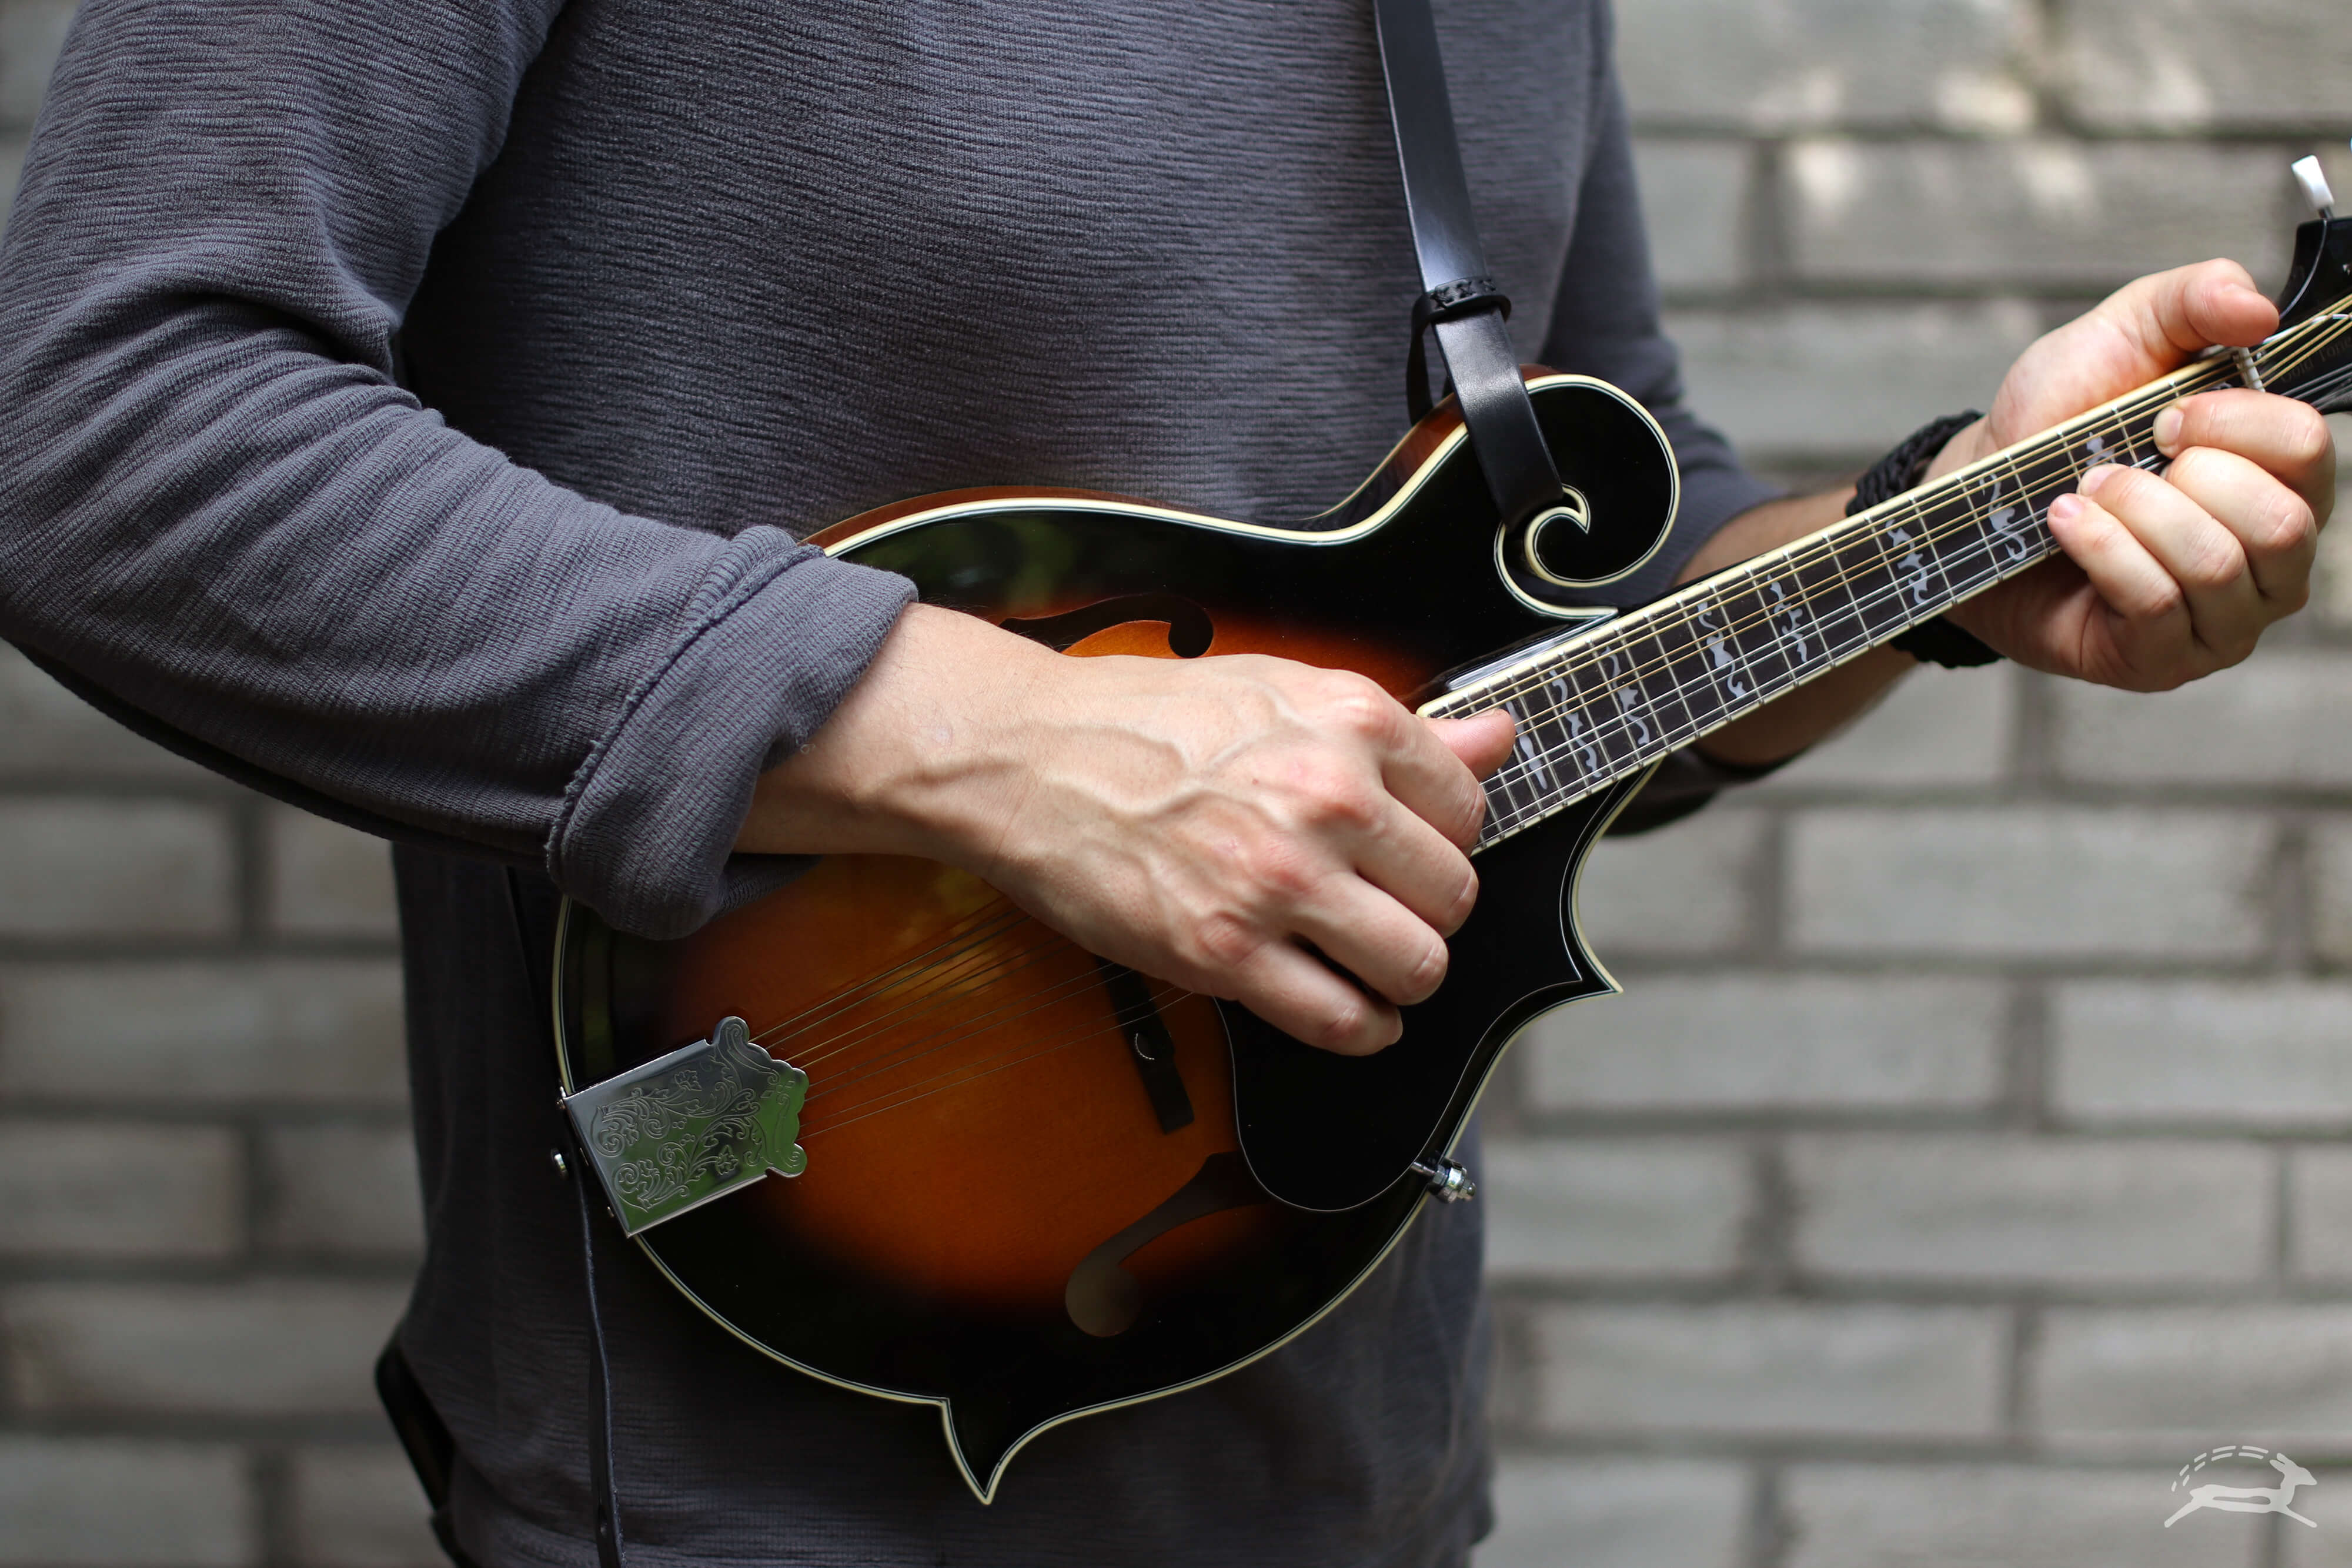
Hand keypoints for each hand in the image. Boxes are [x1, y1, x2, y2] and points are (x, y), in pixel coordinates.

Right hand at [740, 605, 1518, 1054]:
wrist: (1030, 757)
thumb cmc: (1145, 719)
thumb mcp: (1283, 692)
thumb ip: (1399, 729)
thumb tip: (1497, 738)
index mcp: (1349, 724)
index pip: (1467, 808)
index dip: (1444, 838)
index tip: (1413, 852)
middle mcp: (1327, 799)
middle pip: (1452, 894)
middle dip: (1428, 913)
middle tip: (1390, 911)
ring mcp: (1278, 881)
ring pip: (1415, 964)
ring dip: (1403, 977)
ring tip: (1374, 966)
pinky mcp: (1225, 952)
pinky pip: (1341, 1020)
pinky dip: (1361, 1030)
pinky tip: (1351, 1013)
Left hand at [1929, 260, 2335, 689]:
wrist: (1972, 499)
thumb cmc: (2056, 424)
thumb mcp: (2120, 337)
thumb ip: (2194, 298)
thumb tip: (2258, 308)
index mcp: (2281, 474)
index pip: (2309, 448)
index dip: (2232, 421)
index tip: (2166, 413)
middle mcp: (2274, 553)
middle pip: (2278, 520)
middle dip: (2181, 479)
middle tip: (2114, 464)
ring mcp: (2227, 616)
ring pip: (2216, 567)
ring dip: (2133, 515)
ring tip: (2082, 494)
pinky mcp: (2166, 660)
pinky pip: (2158, 606)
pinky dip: (2101, 553)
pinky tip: (2064, 528)